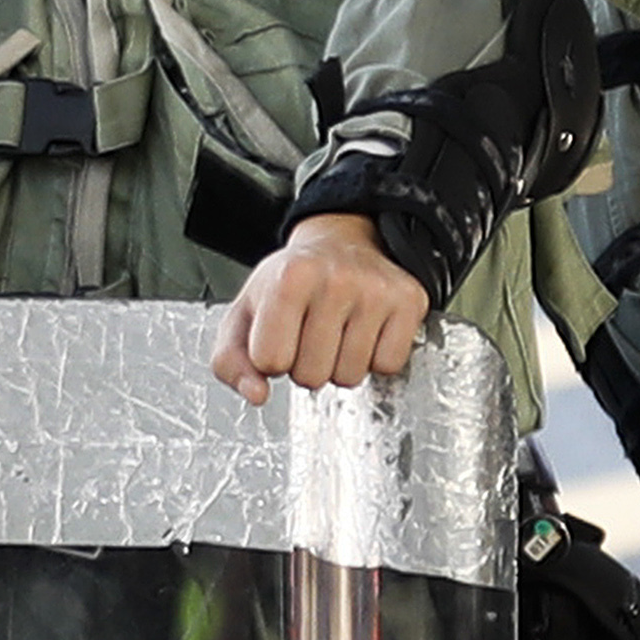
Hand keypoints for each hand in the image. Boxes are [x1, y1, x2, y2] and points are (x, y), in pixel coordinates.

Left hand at [210, 213, 432, 406]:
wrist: (341, 245)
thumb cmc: (289, 283)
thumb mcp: (244, 313)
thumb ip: (230, 361)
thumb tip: (256, 395)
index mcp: (288, 278)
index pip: (271, 362)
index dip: (271, 357)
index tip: (279, 334)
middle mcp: (335, 279)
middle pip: (311, 376)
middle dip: (305, 364)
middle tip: (310, 333)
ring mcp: (376, 290)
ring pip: (350, 377)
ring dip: (339, 365)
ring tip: (336, 330)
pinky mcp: (408, 301)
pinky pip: (388, 366)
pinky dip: (374, 359)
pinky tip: (364, 331)